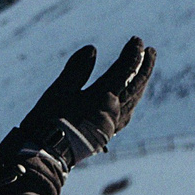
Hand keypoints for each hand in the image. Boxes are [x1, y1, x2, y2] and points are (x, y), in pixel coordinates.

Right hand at [0, 37, 155, 194]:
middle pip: (136, 85)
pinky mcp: (106, 134)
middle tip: (150, 51)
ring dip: (141, 83)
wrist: (45, 154)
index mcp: (103, 98)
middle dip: (144, 67)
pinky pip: (127, 114)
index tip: (137, 40)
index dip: (132, 54)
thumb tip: (93, 49)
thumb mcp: (59, 90)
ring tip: (143, 71)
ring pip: (134, 100)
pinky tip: (130, 100)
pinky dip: (132, 101)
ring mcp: (112, 124)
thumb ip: (77, 69)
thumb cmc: (48, 120)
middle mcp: (113, 111)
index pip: (124, 71)